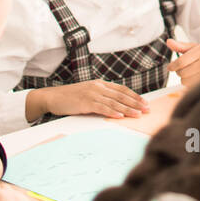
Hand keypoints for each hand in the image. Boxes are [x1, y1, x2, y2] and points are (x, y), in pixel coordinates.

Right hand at [27, 80, 148, 119]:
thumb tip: (116, 105)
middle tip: (147, 109)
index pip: (122, 89)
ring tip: (138, 114)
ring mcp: (92, 94)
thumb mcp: (88, 93)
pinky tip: (120, 116)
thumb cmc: (70, 97)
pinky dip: (112, 112)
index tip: (145, 102)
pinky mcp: (85, 102)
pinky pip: (101, 107)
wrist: (52, 97)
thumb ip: (101, 96)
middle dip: (135, 103)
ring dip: (127, 109)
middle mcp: (98, 87)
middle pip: (121, 95)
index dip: (135, 96)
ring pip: (114, 102)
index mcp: (100, 84)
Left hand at [165, 39, 199, 87]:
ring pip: (186, 81)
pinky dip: (190, 84)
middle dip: (179, 72)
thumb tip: (168, 41)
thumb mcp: (196, 47)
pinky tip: (196, 78)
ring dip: (185, 79)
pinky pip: (191, 87)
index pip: (181, 62)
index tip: (170, 67)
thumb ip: (181, 46)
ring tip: (192, 73)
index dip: (173, 66)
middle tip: (184, 69)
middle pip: (182, 73)